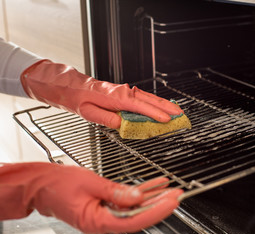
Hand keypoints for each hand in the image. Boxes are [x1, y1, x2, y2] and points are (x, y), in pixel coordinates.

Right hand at [0, 162, 182, 233]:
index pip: (133, 220)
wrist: (41, 185)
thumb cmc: (58, 184)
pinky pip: (127, 200)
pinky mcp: (106, 205)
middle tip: (178, 195)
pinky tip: (155, 185)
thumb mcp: (89, 183)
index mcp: (96, 221)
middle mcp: (103, 221)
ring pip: (135, 207)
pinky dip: (142, 192)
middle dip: (160, 205)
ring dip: (153, 198)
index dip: (155, 211)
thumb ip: (115, 191)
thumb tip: (137, 197)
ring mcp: (105, 214)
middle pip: (138, 215)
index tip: (171, 202)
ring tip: (171, 190)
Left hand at [20, 60, 182, 127]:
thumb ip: (108, 119)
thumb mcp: (90, 113)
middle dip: (166, 107)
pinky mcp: (125, 92)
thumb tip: (123, 124)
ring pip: (149, 97)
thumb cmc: (80, 99)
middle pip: (150, 100)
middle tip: (180, 114)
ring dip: (163, 104)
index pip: (140, 107)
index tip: (167, 120)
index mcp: (117, 98)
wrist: (73, 86)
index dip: (155, 114)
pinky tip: (160, 106)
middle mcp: (124, 92)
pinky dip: (155, 102)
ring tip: (176, 110)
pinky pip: (144, 97)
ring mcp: (126, 91)